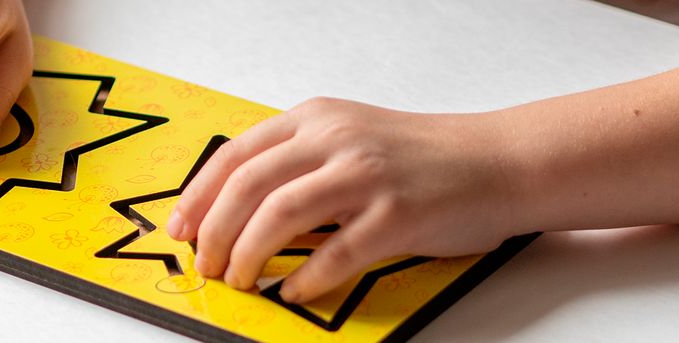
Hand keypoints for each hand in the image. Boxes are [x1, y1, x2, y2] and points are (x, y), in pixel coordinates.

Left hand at [166, 97, 528, 302]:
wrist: (496, 161)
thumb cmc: (422, 157)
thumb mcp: (349, 139)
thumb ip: (297, 161)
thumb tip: (236, 209)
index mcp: (316, 119)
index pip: (235, 155)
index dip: (199, 196)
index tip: (182, 227)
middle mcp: (335, 139)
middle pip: (247, 186)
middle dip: (215, 233)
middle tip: (207, 265)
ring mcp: (366, 175)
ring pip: (279, 215)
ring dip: (248, 255)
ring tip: (241, 279)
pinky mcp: (396, 215)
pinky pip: (335, 254)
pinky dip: (306, 278)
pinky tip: (294, 291)